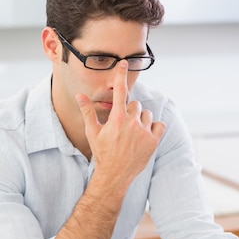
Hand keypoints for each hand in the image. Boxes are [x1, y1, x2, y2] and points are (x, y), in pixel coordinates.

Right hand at [76, 60, 164, 188]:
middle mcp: (132, 123)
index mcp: (116, 119)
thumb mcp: (92, 133)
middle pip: (135, 105)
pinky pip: (158, 125)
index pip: (120, 91)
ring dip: (141, 120)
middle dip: (129, 112)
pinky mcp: (153, 141)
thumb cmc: (102, 153)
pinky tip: (144, 136)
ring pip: (146, 114)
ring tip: (132, 134)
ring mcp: (144, 132)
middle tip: (122, 127)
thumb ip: (88, 112)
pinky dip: (153, 128)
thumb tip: (79, 96)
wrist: (115, 175)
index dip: (121, 75)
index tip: (124, 63)